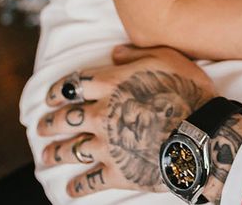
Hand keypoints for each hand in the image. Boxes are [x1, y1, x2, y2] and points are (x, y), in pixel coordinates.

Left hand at [37, 45, 241, 199]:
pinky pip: (90, 182)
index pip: (73, 84)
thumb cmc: (188, 90)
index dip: (58, 90)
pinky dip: (78, 186)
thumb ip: (137, 54)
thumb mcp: (168, 58)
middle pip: (64, 119)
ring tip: (47, 156)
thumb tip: (114, 52)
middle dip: (49, 123)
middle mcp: (101, 114)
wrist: (200, 132)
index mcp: (111, 84)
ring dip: (55, 153)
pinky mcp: (117, 172)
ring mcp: (106, 145)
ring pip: (70, 150)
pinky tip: (71, 188)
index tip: (50, 96)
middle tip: (41, 127)